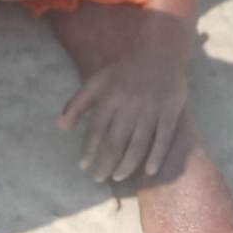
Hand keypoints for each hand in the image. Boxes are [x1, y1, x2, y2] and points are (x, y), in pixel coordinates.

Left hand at [59, 14, 191, 182]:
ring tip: (117, 177)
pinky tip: (148, 172)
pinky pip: (163, 139)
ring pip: (138, 144)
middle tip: (99, 178)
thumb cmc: (123, 72)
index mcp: (110, 98)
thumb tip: (62, 127)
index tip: (84, 166)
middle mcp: (130, 105)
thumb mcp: (96, 82)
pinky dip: (156, 156)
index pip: (96, 130)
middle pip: (116, 141)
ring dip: (127, 164)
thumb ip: (77, 104)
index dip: (89, 150)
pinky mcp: (170, 113)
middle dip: (105, 163)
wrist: (159, 54)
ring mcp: (151, 110)